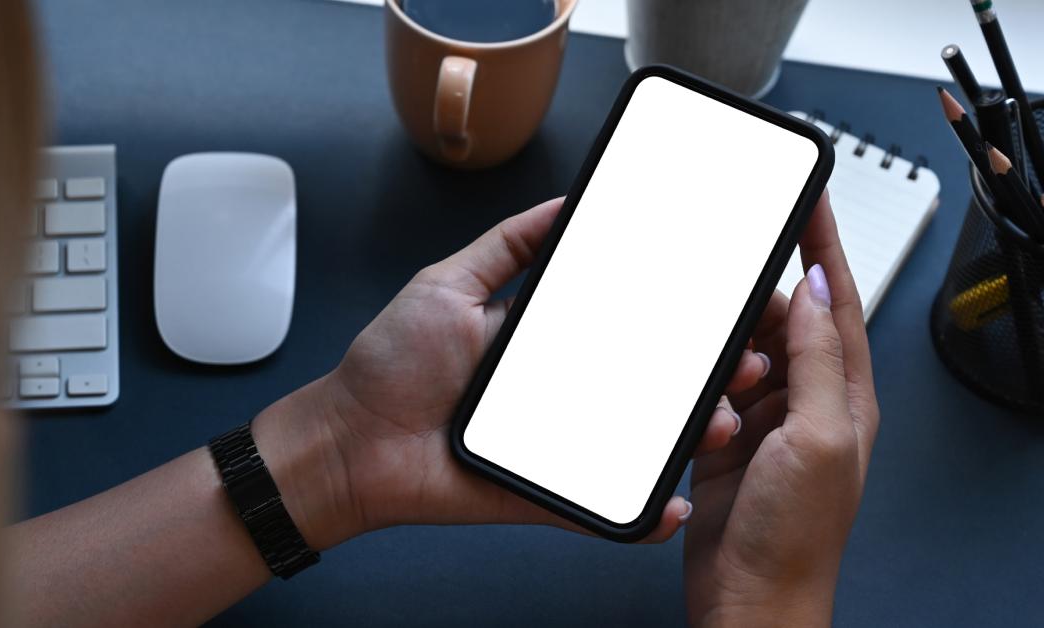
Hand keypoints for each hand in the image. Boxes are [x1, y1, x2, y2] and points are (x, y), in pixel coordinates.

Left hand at [252, 198, 772, 548]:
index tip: (720, 306)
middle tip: (745, 362)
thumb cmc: (389, 367)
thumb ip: (504, 246)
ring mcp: (556, 441)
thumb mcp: (447, 284)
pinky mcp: (542, 491)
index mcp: (544, 340)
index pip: (623, 325)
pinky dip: (639, 514)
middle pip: (645, 385)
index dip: (673, 319)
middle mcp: (559, 389)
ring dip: (687, 435)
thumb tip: (559, 205)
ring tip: (722, 419)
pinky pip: (598, 507)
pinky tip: (673, 504)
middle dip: (701, 375)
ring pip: (636, 442)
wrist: (348, 444)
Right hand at [682, 192, 879, 627]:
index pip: (837, 301)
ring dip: (721, 345)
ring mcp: (763, 421)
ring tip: (710, 348)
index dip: (824, 245)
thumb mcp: (817, 437)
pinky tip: (689, 383)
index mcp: (846, 396)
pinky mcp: (722, 439)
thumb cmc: (793, 538)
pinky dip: (695, 380)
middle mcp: (808, 403)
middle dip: (754, 296)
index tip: (809, 198)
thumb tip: (817, 289)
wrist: (747, 598)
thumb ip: (819, 360)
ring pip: (737, 351)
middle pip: (780, 320)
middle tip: (726, 268)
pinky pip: (706, 388)